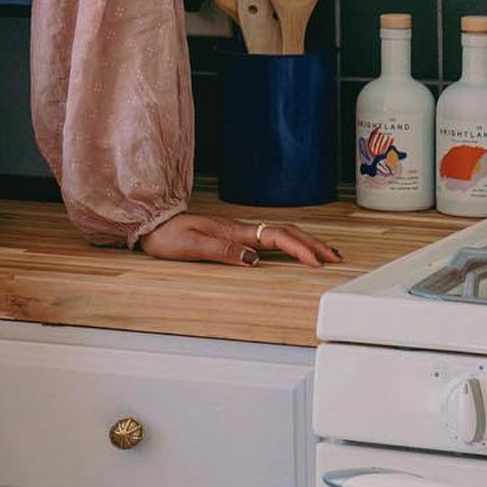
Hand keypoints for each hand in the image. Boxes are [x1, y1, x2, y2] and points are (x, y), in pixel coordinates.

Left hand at [135, 210, 342, 268]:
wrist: (151, 223)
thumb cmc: (167, 236)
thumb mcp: (191, 247)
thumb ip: (222, 251)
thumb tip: (254, 259)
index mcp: (234, 230)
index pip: (276, 237)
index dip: (299, 249)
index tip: (317, 263)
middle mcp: (240, 228)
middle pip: (286, 232)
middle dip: (312, 244)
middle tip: (335, 258)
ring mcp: (238, 231)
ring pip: (280, 233)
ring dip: (304, 242)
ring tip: (325, 254)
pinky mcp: (233, 236)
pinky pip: (268, 238)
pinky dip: (288, 244)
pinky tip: (293, 250)